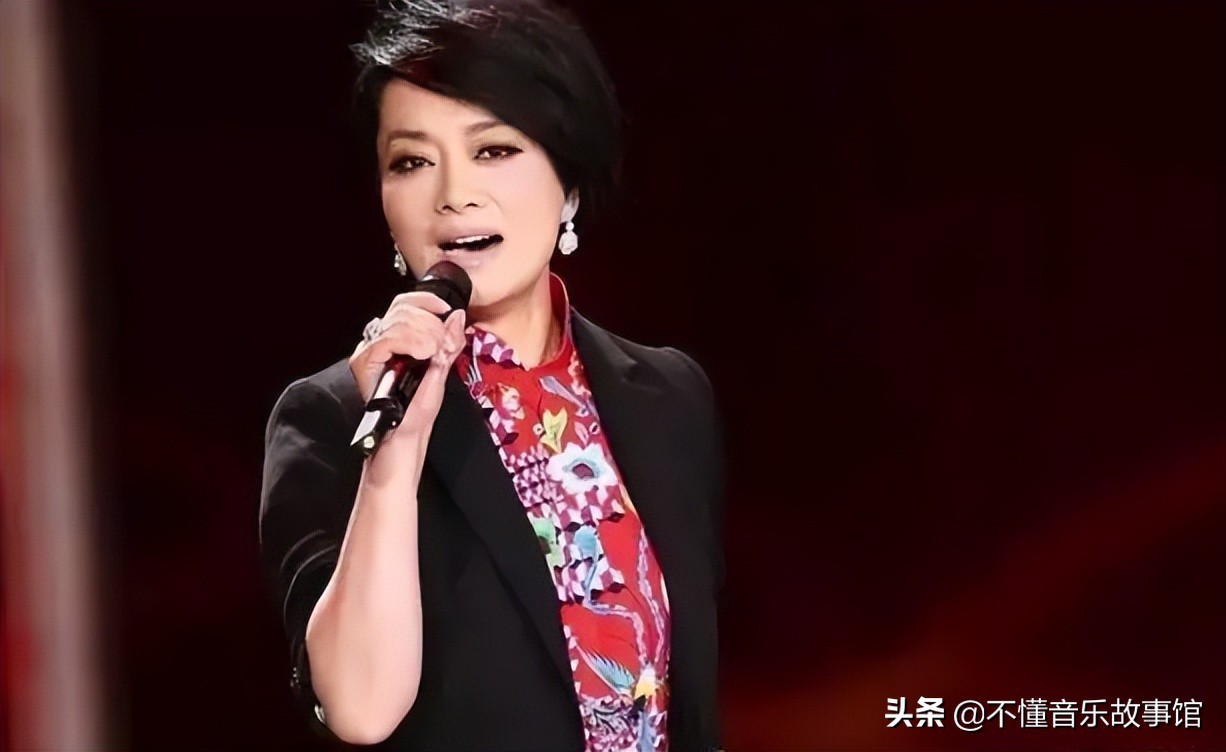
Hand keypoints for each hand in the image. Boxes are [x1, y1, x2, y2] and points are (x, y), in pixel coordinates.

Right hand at [348, 292, 466, 437]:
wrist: (403, 441)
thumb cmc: (417, 415)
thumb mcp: (441, 374)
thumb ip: (450, 344)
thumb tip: (457, 315)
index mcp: (398, 340)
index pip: (405, 304)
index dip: (426, 301)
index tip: (446, 309)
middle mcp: (380, 342)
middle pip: (401, 309)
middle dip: (430, 323)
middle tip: (441, 345)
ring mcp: (370, 351)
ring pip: (396, 321)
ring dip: (424, 333)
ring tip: (433, 353)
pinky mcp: (364, 363)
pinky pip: (386, 339)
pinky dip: (409, 342)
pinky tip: (422, 353)